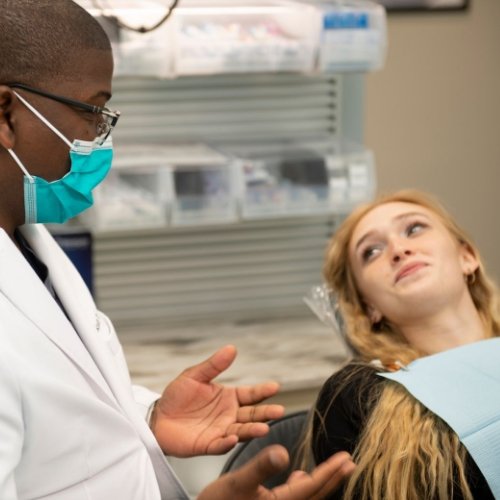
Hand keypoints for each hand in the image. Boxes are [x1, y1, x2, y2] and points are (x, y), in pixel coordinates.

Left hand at [151, 345, 284, 456]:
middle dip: (266, 413)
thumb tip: (231, 348)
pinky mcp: (207, 444)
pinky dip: (227, 443)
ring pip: (241, 430)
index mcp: (229, 397)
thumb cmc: (178, 396)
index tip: (275, 387)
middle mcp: (229, 414)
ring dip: (252, 430)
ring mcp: (220, 430)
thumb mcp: (195, 375)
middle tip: (278, 411)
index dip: (263, 391)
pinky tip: (233, 438)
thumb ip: (214, 365)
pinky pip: (219, 445)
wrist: (158, 417)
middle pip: (252, 414)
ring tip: (263, 428)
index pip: (251, 394)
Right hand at [198, 445, 354, 499]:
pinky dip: (303, 487)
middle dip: (333, 478)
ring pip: (306, 498)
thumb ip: (261, 466)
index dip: (330, 472)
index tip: (347, 458)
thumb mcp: (237, 482)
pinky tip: (299, 477)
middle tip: (349, 462)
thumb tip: (284, 452)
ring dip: (321, 483)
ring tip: (333, 469)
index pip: (311, 487)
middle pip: (314, 495)